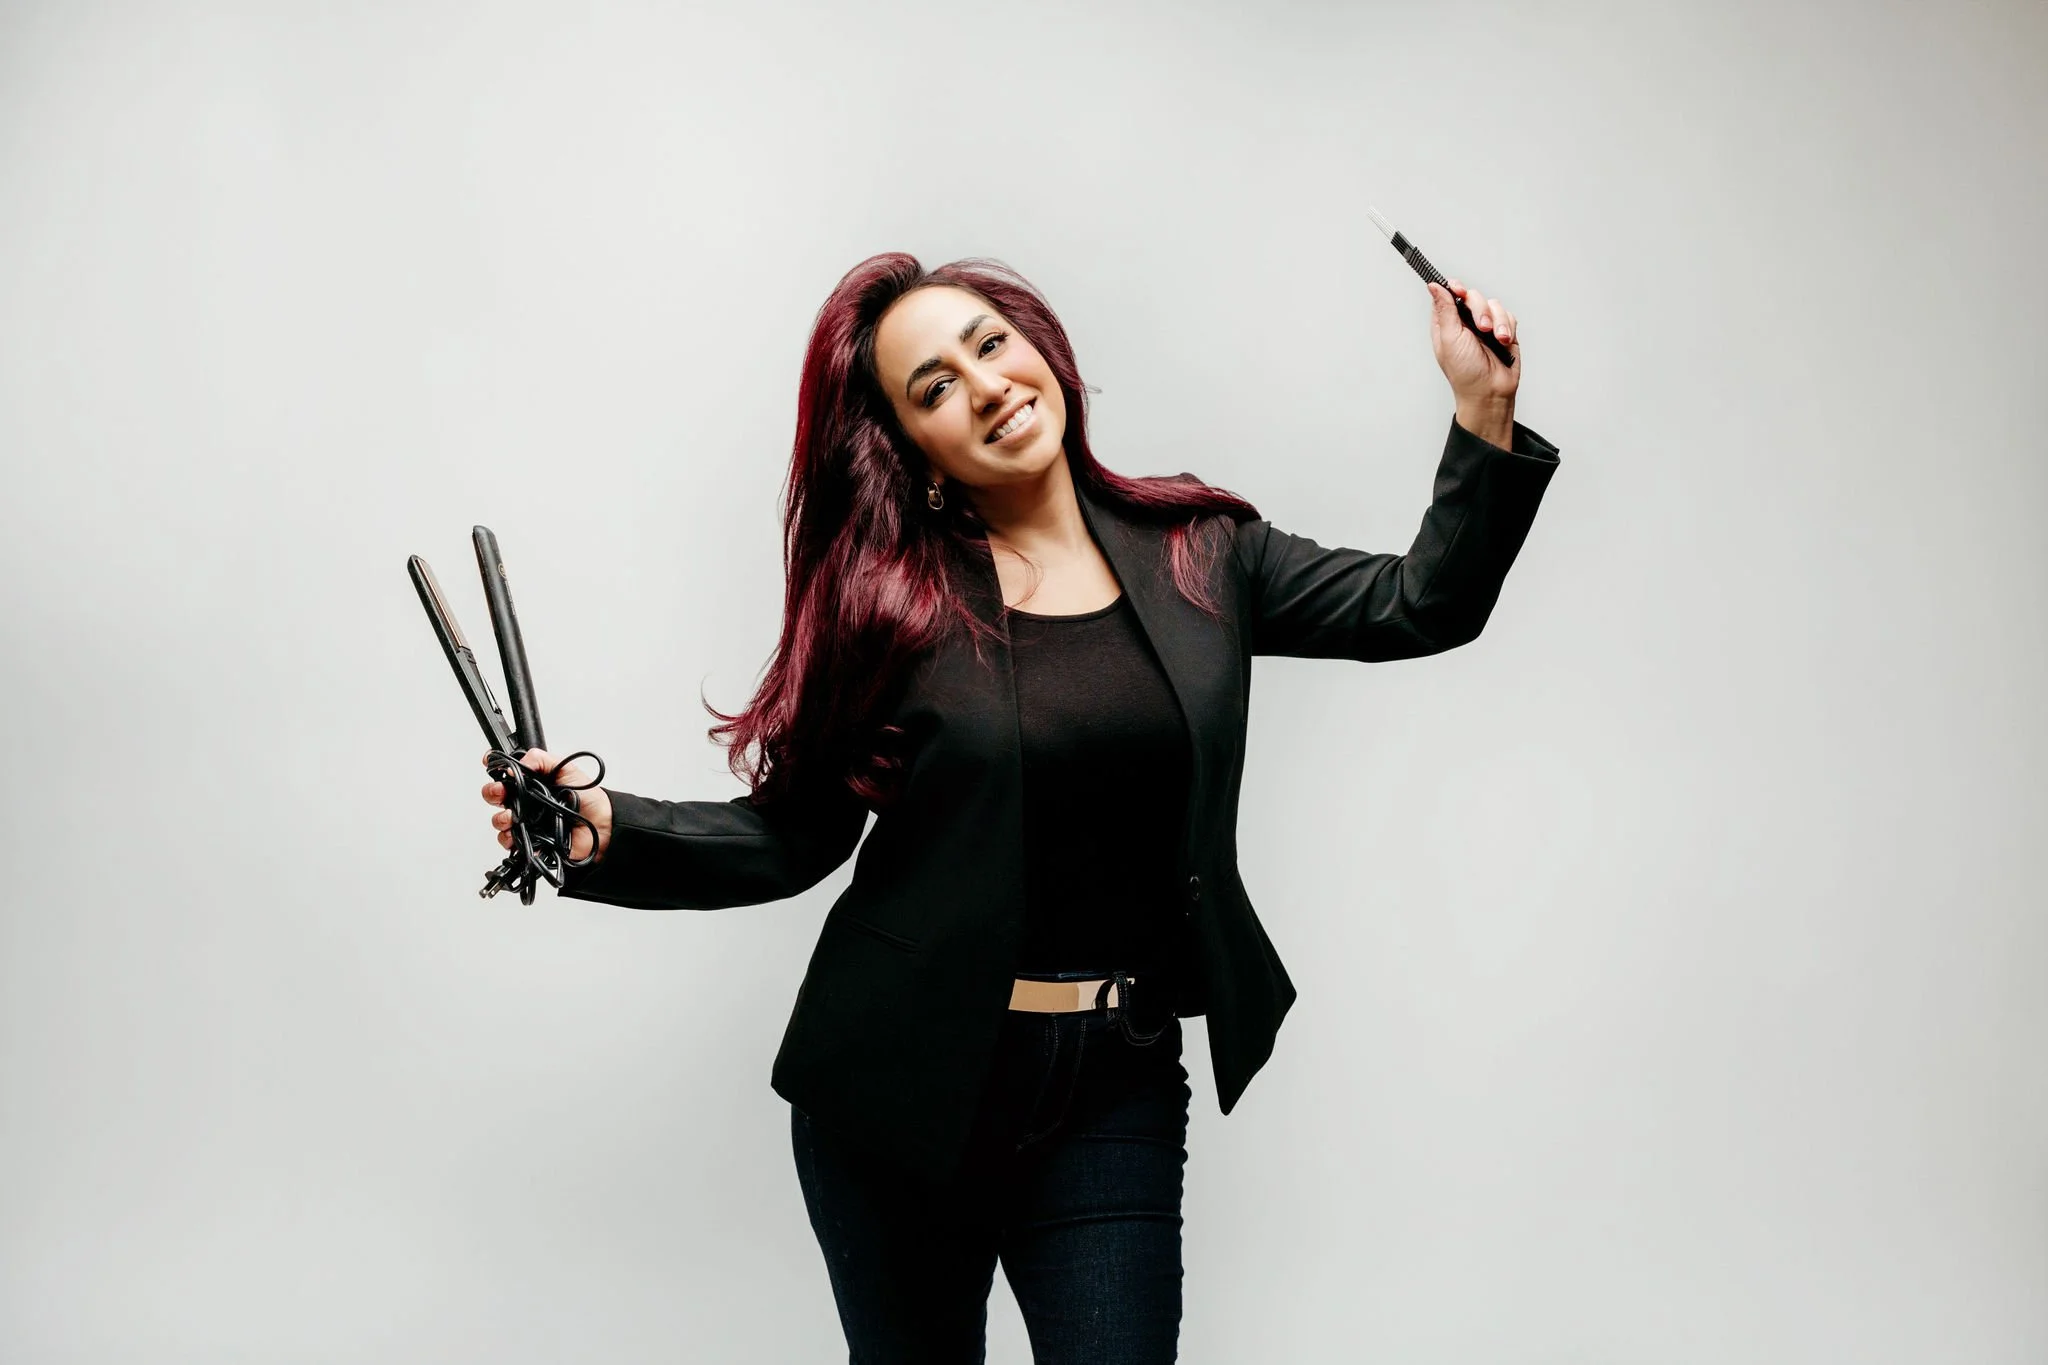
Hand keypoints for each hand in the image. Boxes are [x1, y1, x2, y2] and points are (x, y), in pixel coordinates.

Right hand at [481, 747, 612, 863]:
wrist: (601, 824)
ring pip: (499, 820)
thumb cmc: (587, 796)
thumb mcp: (565, 769)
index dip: (494, 769)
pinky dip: (509, 839)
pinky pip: (510, 842)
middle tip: (500, 792)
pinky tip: (518, 834)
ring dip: (500, 818)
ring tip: (511, 817)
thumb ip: (541, 759)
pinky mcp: (530, 840)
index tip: (489, 765)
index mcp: (530, 782)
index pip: (504, 773)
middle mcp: (525, 801)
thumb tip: (518, 763)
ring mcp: (526, 821)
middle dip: (491, 792)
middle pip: (495, 796)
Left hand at [1428, 278, 1520, 407]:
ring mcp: (1485, 326)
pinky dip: (1507, 326)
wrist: (1490, 391)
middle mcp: (1465, 322)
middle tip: (1482, 328)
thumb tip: (1434, 286)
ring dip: (1497, 320)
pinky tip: (1503, 341)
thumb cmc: (1465, 372)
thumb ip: (1444, 310)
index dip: (1454, 288)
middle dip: (1480, 310)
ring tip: (1496, 338)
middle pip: (1473, 296)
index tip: (1459, 292)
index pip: (1448, 295)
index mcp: (1447, 324)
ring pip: (1493, 304)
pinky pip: (1508, 315)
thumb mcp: (1449, 339)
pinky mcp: (1503, 330)